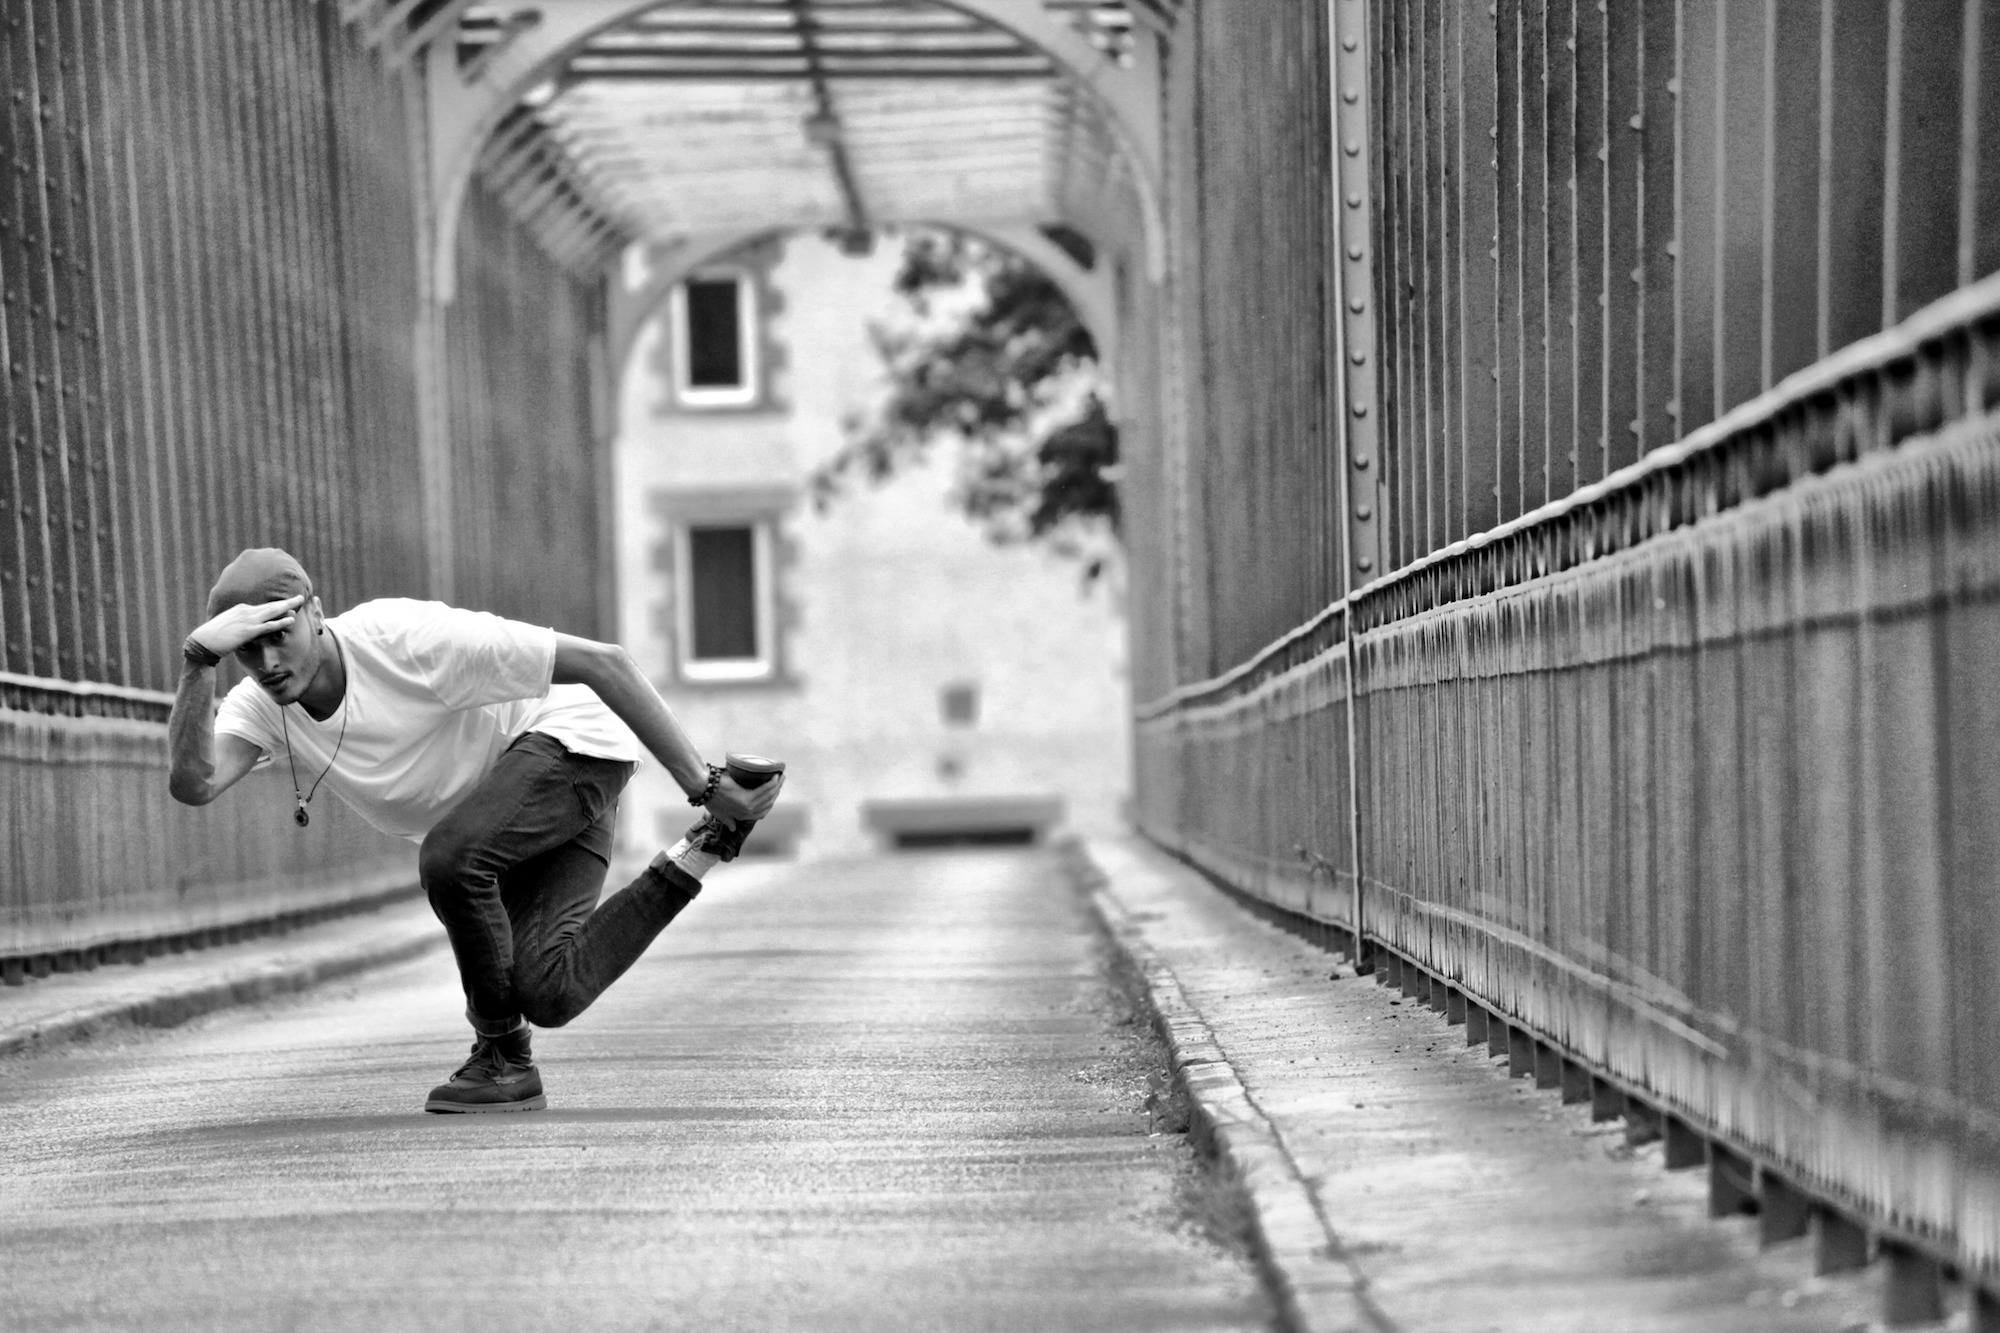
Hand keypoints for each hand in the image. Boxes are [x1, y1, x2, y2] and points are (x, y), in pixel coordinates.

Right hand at [189, 594, 304, 657]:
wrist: (203, 641)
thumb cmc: (214, 636)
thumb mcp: (229, 626)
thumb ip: (240, 624)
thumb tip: (248, 628)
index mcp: (241, 609)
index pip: (263, 606)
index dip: (277, 605)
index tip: (288, 603)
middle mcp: (246, 611)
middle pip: (271, 605)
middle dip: (287, 601)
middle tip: (300, 597)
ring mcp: (248, 620)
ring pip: (272, 612)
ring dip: (288, 607)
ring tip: (300, 602)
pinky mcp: (249, 631)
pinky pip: (269, 626)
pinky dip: (281, 622)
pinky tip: (291, 620)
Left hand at [706, 770, 783, 826]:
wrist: (703, 787)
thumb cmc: (709, 797)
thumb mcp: (719, 813)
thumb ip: (727, 820)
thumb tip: (733, 828)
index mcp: (741, 817)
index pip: (762, 812)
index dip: (770, 802)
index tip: (774, 792)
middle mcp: (747, 813)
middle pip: (768, 803)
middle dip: (776, 792)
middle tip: (780, 781)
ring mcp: (747, 806)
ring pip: (768, 796)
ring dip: (777, 785)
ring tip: (781, 776)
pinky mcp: (746, 798)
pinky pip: (764, 790)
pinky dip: (771, 783)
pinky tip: (775, 776)